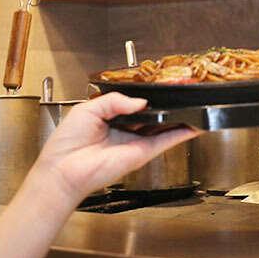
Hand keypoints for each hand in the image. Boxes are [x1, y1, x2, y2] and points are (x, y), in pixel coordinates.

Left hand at [32, 92, 197, 203]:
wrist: (63, 169)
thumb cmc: (67, 143)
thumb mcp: (88, 108)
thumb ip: (116, 100)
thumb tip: (141, 102)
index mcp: (112, 119)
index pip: (135, 106)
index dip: (149, 98)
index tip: (163, 88)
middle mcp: (126, 131)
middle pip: (153, 117)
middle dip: (168, 107)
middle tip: (183, 95)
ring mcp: (135, 143)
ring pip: (164, 128)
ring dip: (180, 120)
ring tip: (195, 109)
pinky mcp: (141, 154)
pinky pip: (165, 141)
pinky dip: (181, 134)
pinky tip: (193, 126)